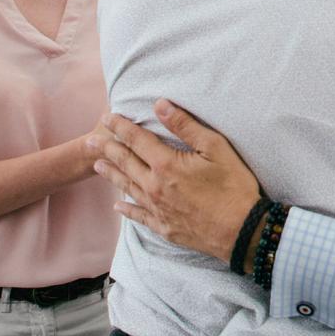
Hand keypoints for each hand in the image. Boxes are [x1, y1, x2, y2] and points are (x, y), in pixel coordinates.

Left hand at [86, 100, 262, 260]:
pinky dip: (126, 209)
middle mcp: (154, 186)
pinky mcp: (164, 227)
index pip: (136, 140)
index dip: (120, 127)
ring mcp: (157, 209)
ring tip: (97, 164)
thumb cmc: (234, 186)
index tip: (106, 117)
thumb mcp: (215, 147)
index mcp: (166, 164)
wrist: (242, 231)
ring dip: (111, 174)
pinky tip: (117, 206)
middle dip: (107, 148)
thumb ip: (185, 126)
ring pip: (127, 187)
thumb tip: (160, 105)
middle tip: (91, 140)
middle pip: (125, 163)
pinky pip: (138, 215)